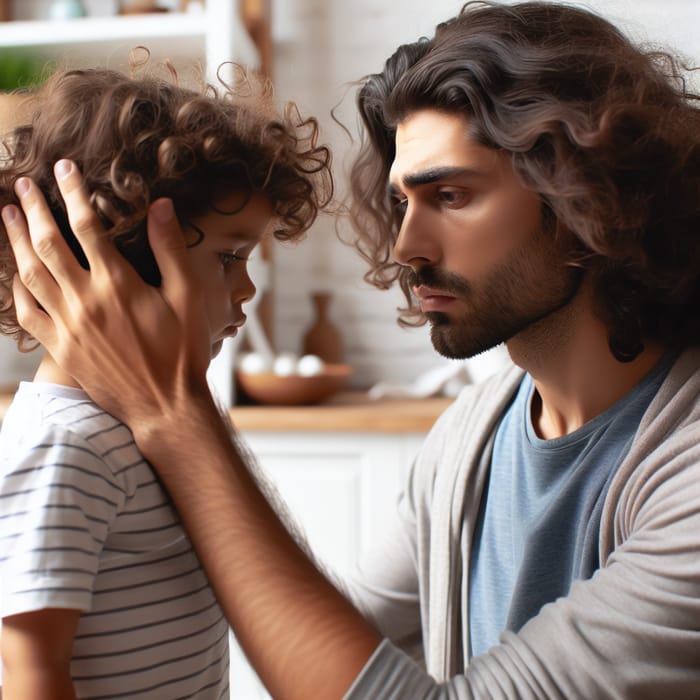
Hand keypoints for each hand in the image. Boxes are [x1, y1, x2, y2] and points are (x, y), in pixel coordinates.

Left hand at [2, 160, 211, 427]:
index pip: (88, 227)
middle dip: (34, 209)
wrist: (164, 404)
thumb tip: (160, 206)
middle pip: (49, 244)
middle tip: (24, 183)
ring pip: (31, 274)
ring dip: (17, 240)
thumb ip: (170, 249)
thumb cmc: (182, 351)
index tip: (64, 169)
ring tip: (9, 213)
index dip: (74, 193)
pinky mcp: (60, 347)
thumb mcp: (188, 297)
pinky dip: (17, 288)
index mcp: (118, 284)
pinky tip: (16, 272)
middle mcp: (86, 301)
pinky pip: (27, 312)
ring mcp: (68, 325)